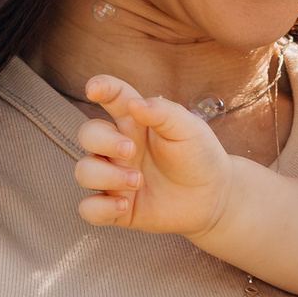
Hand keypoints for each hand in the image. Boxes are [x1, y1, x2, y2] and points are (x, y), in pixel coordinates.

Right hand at [74, 75, 232, 234]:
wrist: (213, 197)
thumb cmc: (199, 156)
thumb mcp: (188, 129)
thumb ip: (163, 112)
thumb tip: (134, 104)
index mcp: (134, 123)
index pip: (111, 98)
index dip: (100, 88)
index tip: (94, 89)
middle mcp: (118, 148)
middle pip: (88, 135)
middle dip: (102, 140)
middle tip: (130, 150)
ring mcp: (115, 178)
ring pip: (84, 172)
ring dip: (105, 176)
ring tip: (137, 181)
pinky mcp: (117, 208)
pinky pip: (89, 208)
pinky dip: (99, 208)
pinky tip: (123, 206)